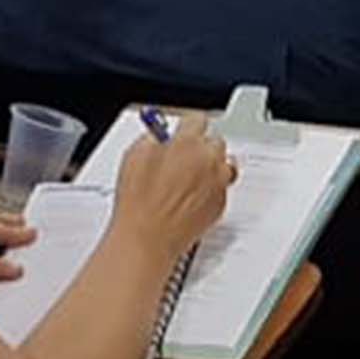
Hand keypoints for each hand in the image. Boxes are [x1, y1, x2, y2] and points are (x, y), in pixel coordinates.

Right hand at [113, 120, 233, 259]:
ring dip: (211, 165)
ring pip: (225, 164)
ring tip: (192, 174)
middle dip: (200, 145)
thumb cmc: (139, 203)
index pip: (197, 119)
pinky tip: (192, 195)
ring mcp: (217, 183)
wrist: (148, 238)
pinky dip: (212, 188)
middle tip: (183, 155)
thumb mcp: (134, 157)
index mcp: (188, 144)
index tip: (182, 129)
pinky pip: (222, 187)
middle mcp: (208, 161)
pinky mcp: (220, 204)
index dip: (187, 124)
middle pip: (215, 140)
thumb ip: (152, 138)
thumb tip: (159, 135)